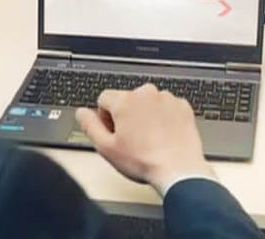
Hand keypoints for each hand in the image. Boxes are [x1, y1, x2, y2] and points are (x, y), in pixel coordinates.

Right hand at [75, 84, 214, 194]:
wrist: (179, 171)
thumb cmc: (144, 161)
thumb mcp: (106, 147)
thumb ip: (89, 125)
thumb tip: (81, 112)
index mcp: (125, 100)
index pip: (104, 98)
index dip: (104, 117)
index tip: (113, 132)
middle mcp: (146, 93)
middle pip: (126, 99)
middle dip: (126, 116)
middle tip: (131, 139)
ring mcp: (167, 98)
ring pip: (147, 102)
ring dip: (145, 115)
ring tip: (149, 139)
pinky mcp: (183, 106)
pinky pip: (166, 107)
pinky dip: (163, 118)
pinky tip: (163, 136)